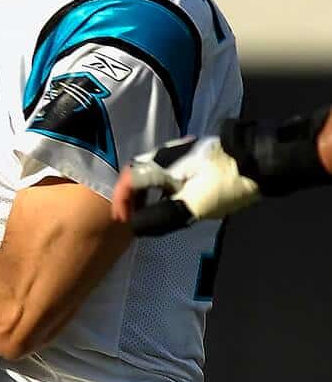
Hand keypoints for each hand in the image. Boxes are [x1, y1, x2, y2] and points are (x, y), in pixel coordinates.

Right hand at [112, 136, 259, 236]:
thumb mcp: (193, 205)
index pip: (128, 181)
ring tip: (147, 213)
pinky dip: (158, 189)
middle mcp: (164, 155)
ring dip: (144, 194)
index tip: (123, 222)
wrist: (260, 161)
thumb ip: (161, 217)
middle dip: (130, 198)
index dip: (121, 202)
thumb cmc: (224, 183)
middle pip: (136, 174)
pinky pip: (165, 174)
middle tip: (131, 218)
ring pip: (150, 173)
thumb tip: (137, 227)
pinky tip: (168, 201)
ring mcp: (180, 154)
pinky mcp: (193, 159)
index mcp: (160, 164)